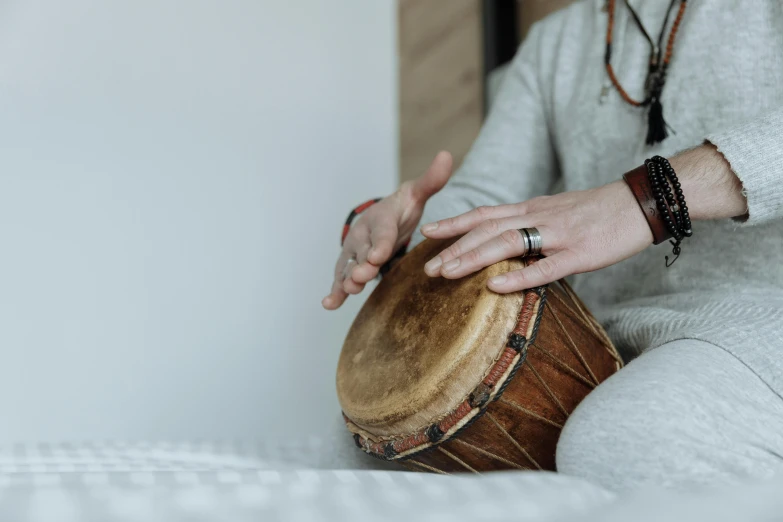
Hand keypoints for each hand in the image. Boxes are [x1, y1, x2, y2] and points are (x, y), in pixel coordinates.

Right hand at [322, 151, 453, 309]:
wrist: (383, 216)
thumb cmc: (401, 208)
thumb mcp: (417, 194)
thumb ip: (431, 180)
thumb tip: (446, 156)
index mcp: (381, 219)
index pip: (382, 232)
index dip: (380, 243)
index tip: (379, 255)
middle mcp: (363, 236)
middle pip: (363, 252)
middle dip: (362, 265)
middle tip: (362, 276)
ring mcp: (354, 252)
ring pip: (349, 267)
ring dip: (347, 279)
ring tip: (347, 291)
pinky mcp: (351, 267)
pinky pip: (341, 279)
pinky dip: (335, 292)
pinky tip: (329, 304)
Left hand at [419, 180, 652, 292]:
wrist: (642, 202)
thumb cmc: (601, 211)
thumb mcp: (559, 210)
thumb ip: (532, 223)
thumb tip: (507, 239)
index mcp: (534, 208)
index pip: (486, 214)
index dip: (455, 223)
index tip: (427, 233)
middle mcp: (540, 216)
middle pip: (487, 229)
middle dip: (454, 248)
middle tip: (427, 268)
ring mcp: (559, 234)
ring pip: (507, 243)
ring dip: (473, 258)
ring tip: (447, 273)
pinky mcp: (581, 254)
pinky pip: (546, 267)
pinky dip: (518, 278)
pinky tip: (495, 288)